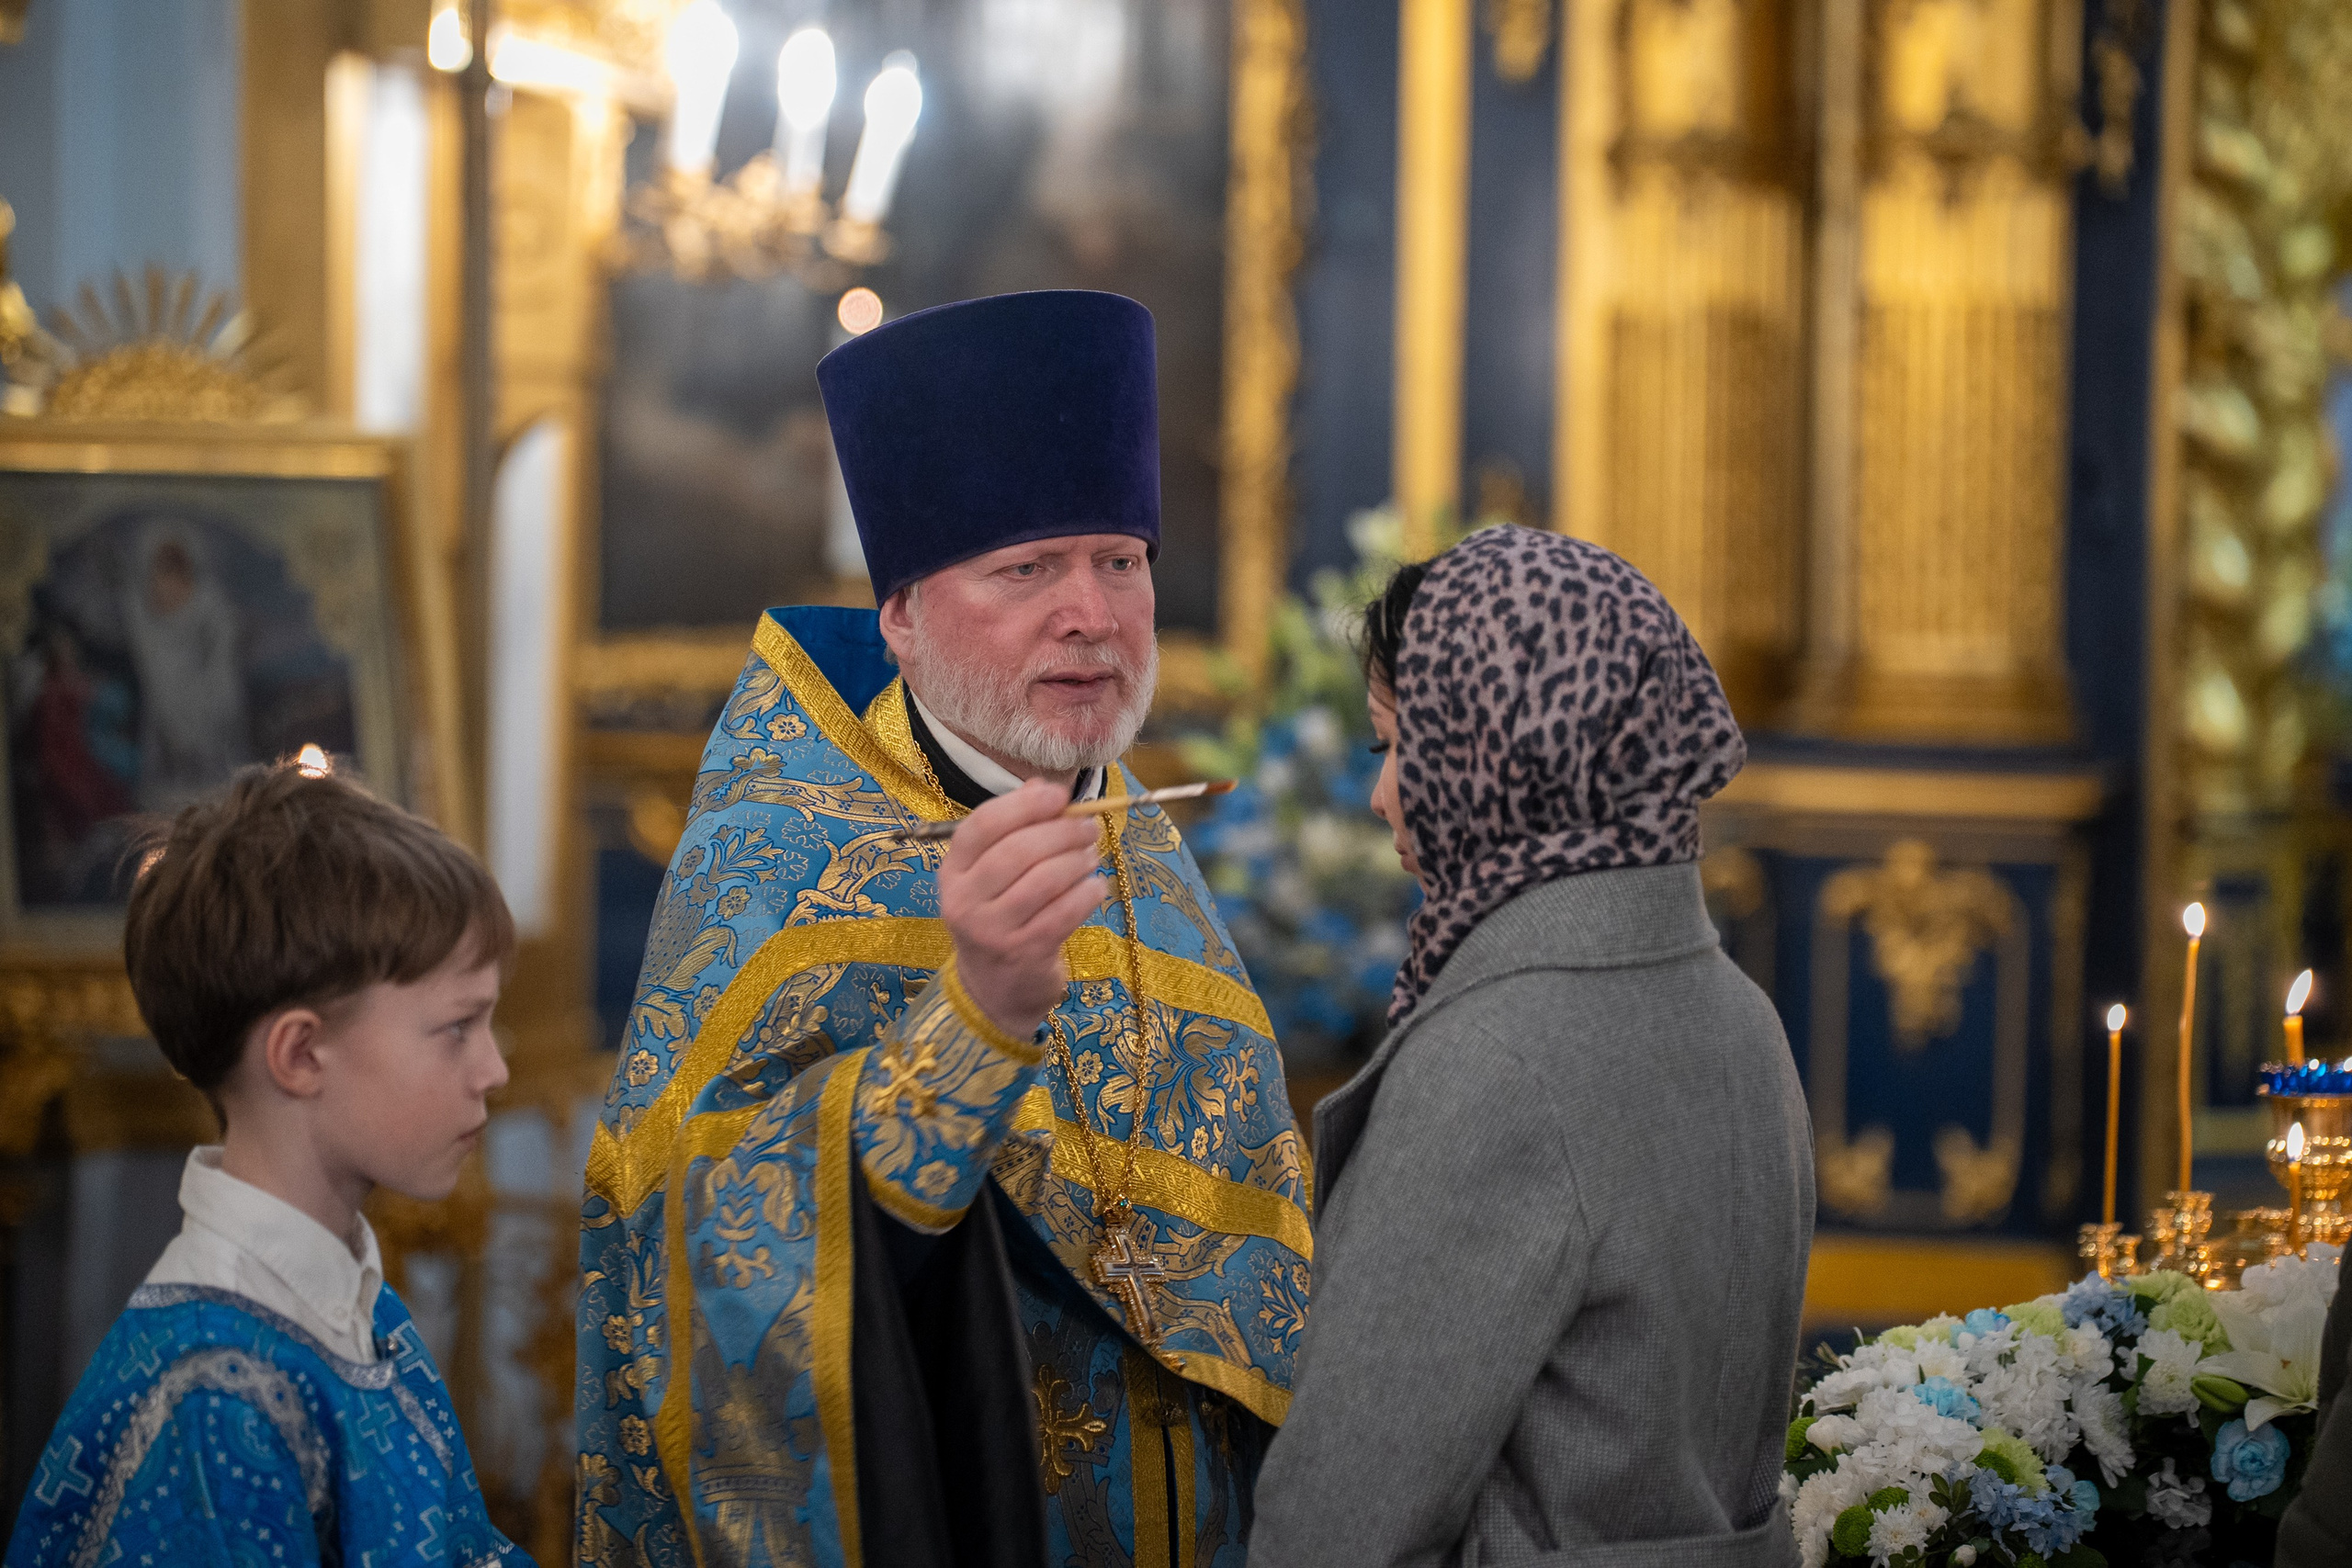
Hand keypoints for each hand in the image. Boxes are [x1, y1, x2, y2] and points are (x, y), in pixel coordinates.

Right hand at [937, 779, 1105, 1038]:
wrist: (993, 990)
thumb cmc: (999, 917)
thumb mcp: (992, 875)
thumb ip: (1015, 829)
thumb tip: (1043, 785)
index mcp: (953, 872)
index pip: (981, 826)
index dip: (1023, 805)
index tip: (1059, 796)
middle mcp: (964, 901)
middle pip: (1016, 851)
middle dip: (1061, 832)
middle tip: (1089, 828)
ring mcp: (992, 931)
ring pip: (1044, 881)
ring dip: (1077, 861)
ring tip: (1092, 856)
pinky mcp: (1023, 954)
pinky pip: (1063, 913)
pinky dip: (1087, 894)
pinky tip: (1097, 887)